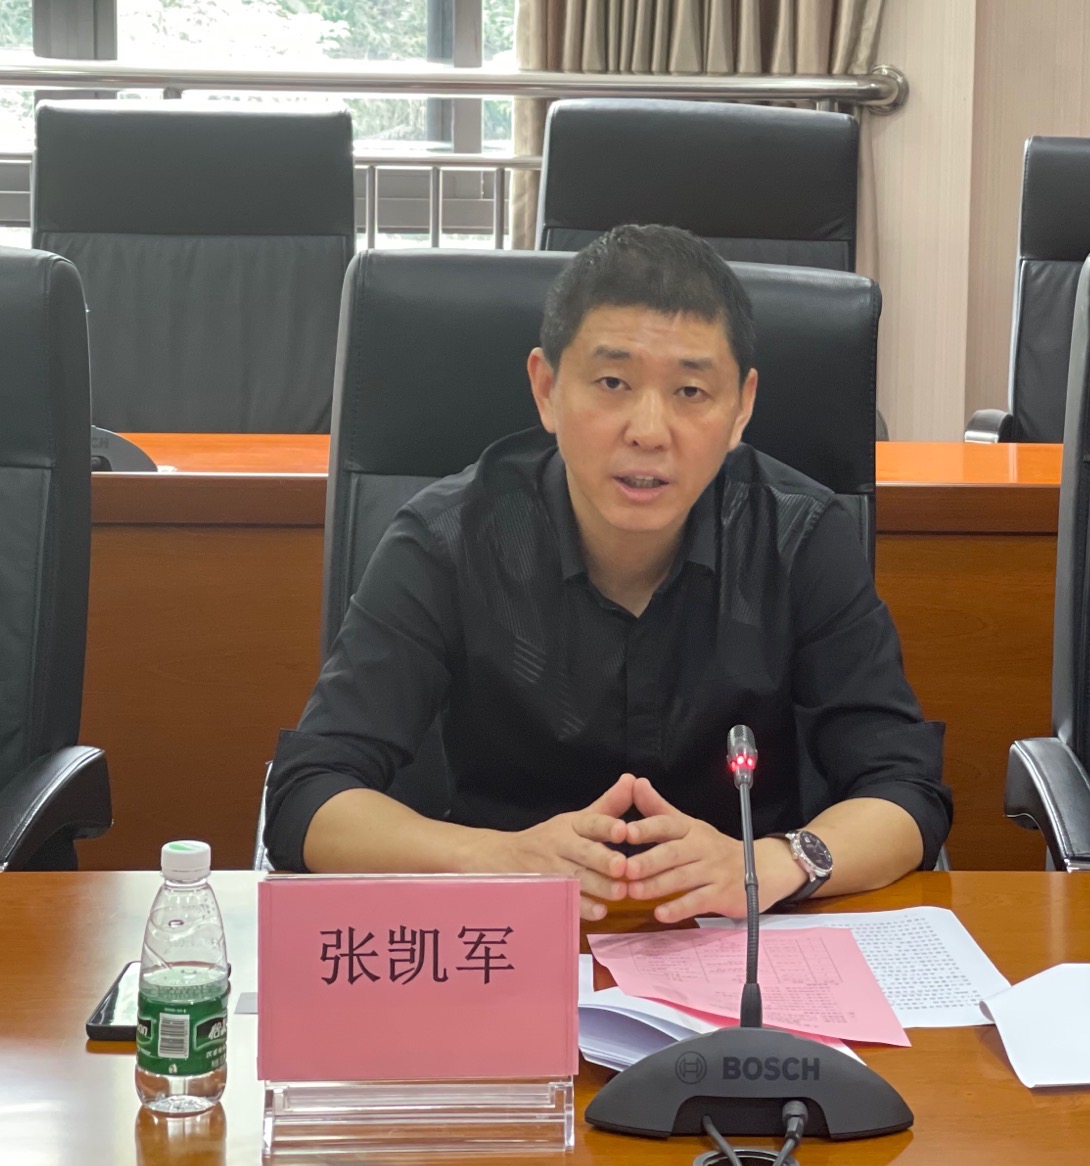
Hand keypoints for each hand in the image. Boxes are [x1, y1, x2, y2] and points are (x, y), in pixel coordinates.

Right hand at [481, 772, 634, 920]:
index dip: (605, 825)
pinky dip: (582, 907)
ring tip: (620, 892)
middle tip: (622, 866)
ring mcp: (552, 871)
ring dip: (598, 887)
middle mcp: (561, 845)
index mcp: (571, 825)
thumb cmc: (551, 838)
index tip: (622, 829)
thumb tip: (634, 780)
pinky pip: (564, 900)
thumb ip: (609, 805)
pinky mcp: (547, 892)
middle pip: (582, 852)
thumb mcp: (577, 820)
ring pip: (576, 878)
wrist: (504, 857)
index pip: (589, 822)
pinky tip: (599, 911)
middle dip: (602, 859)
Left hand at [623, 778, 750, 920]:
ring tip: (633, 892)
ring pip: (683, 878)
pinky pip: (698, 901)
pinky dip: (679, 908)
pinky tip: (660, 913)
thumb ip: (658, 809)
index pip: (667, 824)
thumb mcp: (687, 825)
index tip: (624, 832)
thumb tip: (634, 782)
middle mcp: (702, 846)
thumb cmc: (712, 847)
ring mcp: (713, 870)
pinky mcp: (722, 894)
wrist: (762, 868)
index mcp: (690, 829)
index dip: (646, 827)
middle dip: (648, 861)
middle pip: (673, 852)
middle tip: (623, 869)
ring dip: (657, 886)